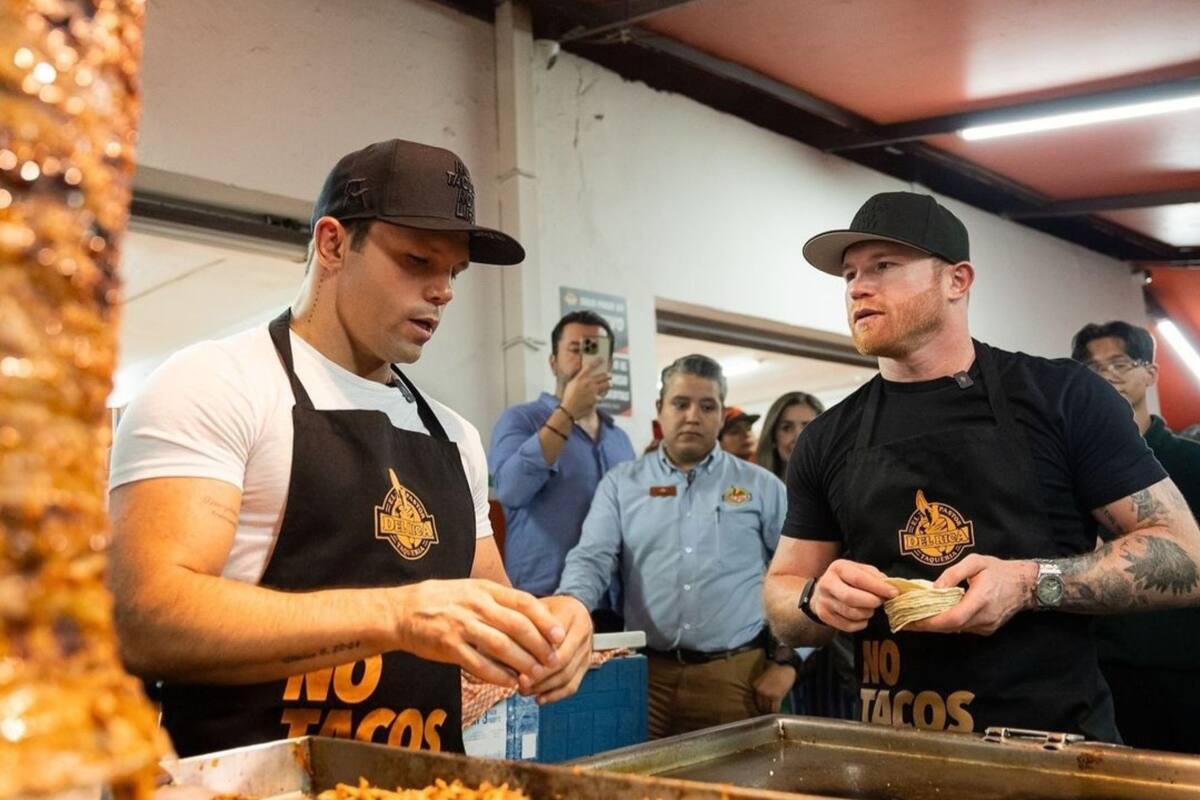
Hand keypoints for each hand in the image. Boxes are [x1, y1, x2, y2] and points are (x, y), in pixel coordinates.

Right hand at [391, 579, 565, 688]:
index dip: (545, 620)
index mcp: (484, 589)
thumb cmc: (442, 601)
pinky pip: (479, 664)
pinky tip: (509, 683)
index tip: (559, 635)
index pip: (524, 602)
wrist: (402, 611)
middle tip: (552, 660)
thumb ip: (498, 601)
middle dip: (539, 646)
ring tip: (535, 675)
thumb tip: (530, 618)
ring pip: (502, 646)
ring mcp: (462, 626)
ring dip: (523, 663)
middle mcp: (476, 605)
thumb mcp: (471, 589)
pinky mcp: (449, 647)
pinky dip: (498, 676)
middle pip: (517, 626)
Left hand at [524, 595, 592, 703]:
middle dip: (541, 676)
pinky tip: (540, 698)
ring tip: (525, 690)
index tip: (519, 667)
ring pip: (568, 675)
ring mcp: (586, 649)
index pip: (556, 640)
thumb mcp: (534, 608)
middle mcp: (583, 632)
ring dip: (545, 687)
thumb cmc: (547, 609)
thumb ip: (525, 624)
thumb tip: (506, 647)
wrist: (569, 608)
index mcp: (571, 614)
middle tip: (521, 683)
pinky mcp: (585, 665)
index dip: (537, 656)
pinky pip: (573, 685)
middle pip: (563, 660)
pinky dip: (556, 695)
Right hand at [559, 359, 611, 418]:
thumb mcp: (571, 384)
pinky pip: (602, 396)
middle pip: (602, 376)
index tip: (602, 359)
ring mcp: (593, 391)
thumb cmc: (568, 397)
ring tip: (610, 383)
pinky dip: (602, 396)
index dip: (597, 361)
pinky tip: (602, 396)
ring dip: (609, 384)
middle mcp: (588, 382)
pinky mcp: (596, 399)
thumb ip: (578, 378)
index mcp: (580, 377)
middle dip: (607, 375)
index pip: (590, 366)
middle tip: (610, 375)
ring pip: (606, 385)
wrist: (569, 409)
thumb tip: (583, 375)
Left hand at [753, 661, 796, 712]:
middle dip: (764, 710)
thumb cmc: (775, 670)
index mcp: (755, 686)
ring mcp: (767, 694)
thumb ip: (762, 687)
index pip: (756, 701)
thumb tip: (763, 698)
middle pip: (760, 706)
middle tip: (768, 713)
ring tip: (773, 714)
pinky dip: (776, 711)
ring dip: (770, 712)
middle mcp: (759, 691)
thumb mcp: (763, 678)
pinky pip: (775, 708)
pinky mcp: (776, 696)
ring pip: (767, 708)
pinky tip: (778, 713)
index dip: (760, 706)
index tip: (763, 709)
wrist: (784, 665)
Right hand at [811, 559, 897, 631]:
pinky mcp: (824, 616)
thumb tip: (891, 587)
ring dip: (867, 613)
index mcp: (838, 568)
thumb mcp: (860, 570)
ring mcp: (824, 601)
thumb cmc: (847, 579)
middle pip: (851, 598)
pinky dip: (861, 623)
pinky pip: (848, 626)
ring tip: (870, 608)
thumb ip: (875, 577)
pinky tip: (862, 616)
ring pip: (851, 613)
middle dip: (871, 602)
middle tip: (880, 602)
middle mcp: (827, 583)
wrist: (823, 590)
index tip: (893, 593)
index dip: (878, 587)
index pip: (858, 579)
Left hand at [906, 555, 1037, 635]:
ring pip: (956, 630)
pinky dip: (948, 624)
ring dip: (936, 625)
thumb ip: (953, 573)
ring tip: (915, 618)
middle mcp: (984, 617)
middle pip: (951, 627)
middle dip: (927, 625)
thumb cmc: (999, 570)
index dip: (932, 622)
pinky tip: (935, 617)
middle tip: (905, 620)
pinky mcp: (987, 629)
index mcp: (981, 599)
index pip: (953, 618)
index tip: (912, 620)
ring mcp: (987, 626)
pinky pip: (963, 628)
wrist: (1025, 584)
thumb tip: (934, 588)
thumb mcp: (976, 562)